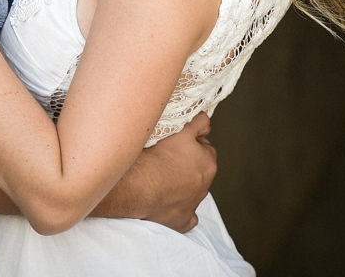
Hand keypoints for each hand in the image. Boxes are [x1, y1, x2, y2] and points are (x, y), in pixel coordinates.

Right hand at [137, 113, 217, 231]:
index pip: (204, 148)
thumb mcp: (181, 129)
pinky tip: (169, 203)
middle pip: (199, 170)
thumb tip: (206, 122)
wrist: (136, 187)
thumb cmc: (157, 158)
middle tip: (167, 160)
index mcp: (208, 164)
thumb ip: (199, 122)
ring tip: (161, 178)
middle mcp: (205, 186)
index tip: (176, 144)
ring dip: (180, 185)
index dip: (190, 144)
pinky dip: (179, 210)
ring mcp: (193, 206)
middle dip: (187, 165)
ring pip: (191, 192)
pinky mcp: (181, 221)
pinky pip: (186, 217)